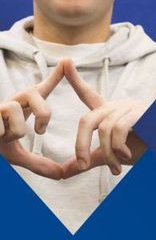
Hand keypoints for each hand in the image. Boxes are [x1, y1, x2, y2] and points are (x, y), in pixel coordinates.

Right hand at [0, 60, 65, 178]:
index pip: (41, 89)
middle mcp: (10, 102)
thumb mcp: (16, 154)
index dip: (54, 76)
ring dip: (14, 130)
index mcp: (23, 108)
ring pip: (14, 109)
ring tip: (5, 135)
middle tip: (41, 130)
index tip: (66, 63)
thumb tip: (60, 176)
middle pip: (33, 93)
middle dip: (42, 113)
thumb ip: (38, 163)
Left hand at [60, 60, 146, 177]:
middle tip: (82, 165)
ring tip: (115, 169)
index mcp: (108, 112)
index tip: (65, 62)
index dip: (75, 79)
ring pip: (104, 129)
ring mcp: (129, 107)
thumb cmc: (143, 148)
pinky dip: (119, 147)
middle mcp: (117, 106)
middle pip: (87, 120)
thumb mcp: (111, 155)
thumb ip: (90, 160)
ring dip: (108, 154)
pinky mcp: (140, 112)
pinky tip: (126, 156)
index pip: (88, 94)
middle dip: (80, 145)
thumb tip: (64, 171)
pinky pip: (119, 129)